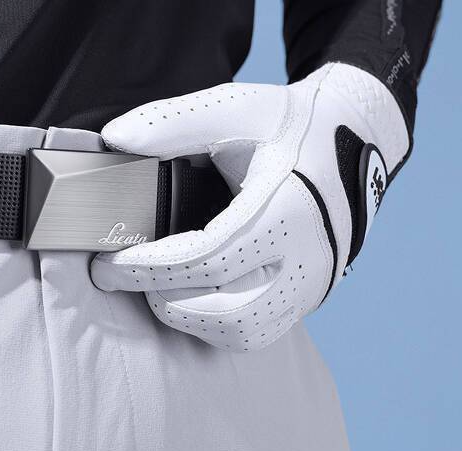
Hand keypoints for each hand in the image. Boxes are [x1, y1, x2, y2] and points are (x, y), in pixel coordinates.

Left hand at [91, 63, 408, 350]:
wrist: (353, 141)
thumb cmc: (292, 126)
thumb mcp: (236, 108)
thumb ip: (172, 122)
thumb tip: (114, 139)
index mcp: (288, 210)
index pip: (208, 258)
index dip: (150, 268)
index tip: (108, 262)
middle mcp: (307, 257)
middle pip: (226, 310)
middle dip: (162, 298)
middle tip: (122, 275)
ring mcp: (311, 282)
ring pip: (243, 332)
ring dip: (188, 318)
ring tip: (154, 288)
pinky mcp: (308, 293)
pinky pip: (258, 332)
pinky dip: (215, 325)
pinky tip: (189, 298)